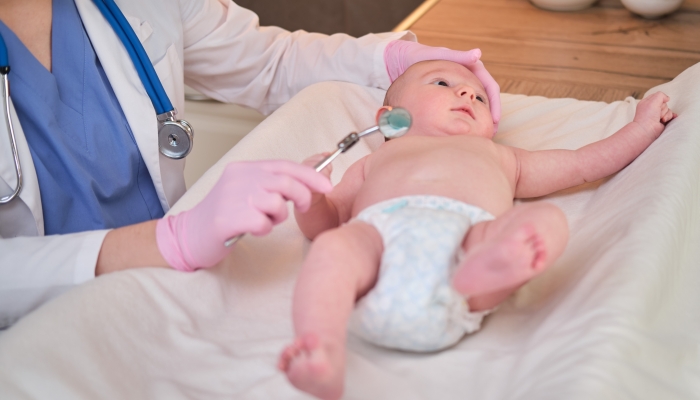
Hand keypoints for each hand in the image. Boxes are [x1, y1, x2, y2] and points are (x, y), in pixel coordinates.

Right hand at [156, 160, 331, 270]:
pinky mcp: (227, 218)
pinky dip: (264, 228)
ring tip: (266, 221)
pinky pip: (262, 222)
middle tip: (302, 207)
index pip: (285, 165)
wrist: (190, 234)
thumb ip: (276, 184)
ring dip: (278, 216)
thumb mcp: (249, 191)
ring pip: (275, 202)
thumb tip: (314, 175)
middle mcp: (238, 178)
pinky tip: (253, 229)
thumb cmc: (225, 215)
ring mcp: (231, 197)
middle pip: (285, 182)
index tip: (328, 186)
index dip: (310, 175)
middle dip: (302, 196)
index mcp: (245, 168)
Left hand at [384, 40, 500, 130]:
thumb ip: (458, 55)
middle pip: (486, 99)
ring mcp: (460, 86)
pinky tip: (463, 130)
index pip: (490, 86)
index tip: (494, 118)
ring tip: (481, 135)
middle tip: (492, 131)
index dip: (494, 103)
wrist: (404, 60)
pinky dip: (465, 117)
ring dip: (480, 118)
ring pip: (476, 104)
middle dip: (490, 115)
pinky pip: (462, 106)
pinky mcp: (450, 93)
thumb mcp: (440, 56)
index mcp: (471, 67)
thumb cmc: (423, 55)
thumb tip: (478, 54)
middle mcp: (469, 77)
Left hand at [633, 91, 676, 138]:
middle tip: (657, 114)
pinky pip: (671, 116)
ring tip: (660, 120)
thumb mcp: (652, 100)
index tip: (656, 104)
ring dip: (666, 115)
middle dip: (662, 108)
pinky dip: (672, 117)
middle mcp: (652, 109)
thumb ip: (661, 95)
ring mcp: (657, 116)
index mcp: (647, 103)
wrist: (647, 130)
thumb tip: (667, 98)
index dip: (659, 100)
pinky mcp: (662, 122)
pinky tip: (671, 118)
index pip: (657, 96)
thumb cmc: (647, 115)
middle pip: (664, 104)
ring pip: (668, 110)